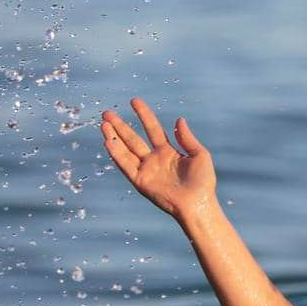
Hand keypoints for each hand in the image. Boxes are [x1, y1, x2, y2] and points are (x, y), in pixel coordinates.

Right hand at [100, 98, 216, 223]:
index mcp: (168, 152)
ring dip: (114, 137)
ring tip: (103, 123)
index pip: (153, 128)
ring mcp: (146, 170)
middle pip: (133, 139)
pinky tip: (108, 141)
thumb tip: (179, 119)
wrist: (198, 204)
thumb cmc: (203, 182)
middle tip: (107, 113)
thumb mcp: (199, 155)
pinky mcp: (141, 181)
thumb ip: (186, 138)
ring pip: (126, 150)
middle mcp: (154, 160)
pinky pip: (126, 165)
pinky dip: (116, 154)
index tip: (134, 101)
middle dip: (120, 126)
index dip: (144, 114)